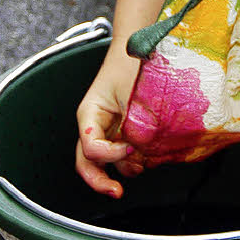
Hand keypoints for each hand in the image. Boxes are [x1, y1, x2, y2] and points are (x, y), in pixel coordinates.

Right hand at [75, 48, 144, 197]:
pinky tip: (151, 155)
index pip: (90, 147)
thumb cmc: (132, 64)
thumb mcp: (131, 95)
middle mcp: (96, 127)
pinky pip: (127, 154)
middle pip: (88, 164)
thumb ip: (135, 125)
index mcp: (89, 115)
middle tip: (117, 192)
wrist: (142, 47)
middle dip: (100, 182)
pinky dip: (137, 159)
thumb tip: (141, 152)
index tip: (130, 148)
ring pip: (110, 162)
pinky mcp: (127, 132)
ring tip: (145, 161)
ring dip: (126, 167)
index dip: (109, 154)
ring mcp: (110, 131)